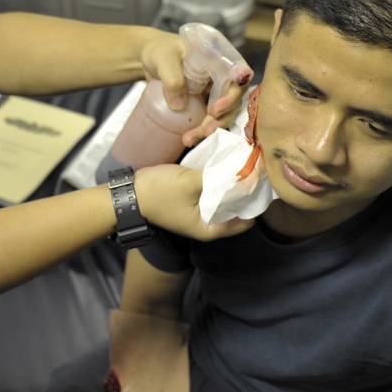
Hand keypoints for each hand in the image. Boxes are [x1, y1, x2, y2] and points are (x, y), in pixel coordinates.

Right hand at [134, 164, 254, 241]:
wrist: (130, 192)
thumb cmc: (159, 193)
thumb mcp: (191, 184)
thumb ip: (219, 180)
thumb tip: (246, 173)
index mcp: (210, 229)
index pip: (245, 220)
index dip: (254, 201)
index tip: (261, 182)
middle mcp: (207, 222)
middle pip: (235, 207)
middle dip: (244, 189)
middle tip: (255, 167)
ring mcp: (199, 210)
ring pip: (224, 197)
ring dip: (232, 182)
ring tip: (244, 162)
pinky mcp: (192, 197)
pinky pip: (212, 189)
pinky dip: (219, 179)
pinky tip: (226, 162)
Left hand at [138, 30, 251, 145]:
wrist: (150, 58)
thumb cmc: (158, 50)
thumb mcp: (161, 58)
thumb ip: (171, 77)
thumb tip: (179, 105)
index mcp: (218, 56)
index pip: (238, 75)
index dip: (232, 95)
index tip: (214, 110)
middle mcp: (222, 72)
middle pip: (232, 98)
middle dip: (221, 118)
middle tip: (205, 131)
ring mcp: (215, 88)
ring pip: (222, 110)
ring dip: (211, 127)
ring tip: (189, 140)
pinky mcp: (206, 100)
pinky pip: (210, 116)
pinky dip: (202, 129)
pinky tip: (189, 138)